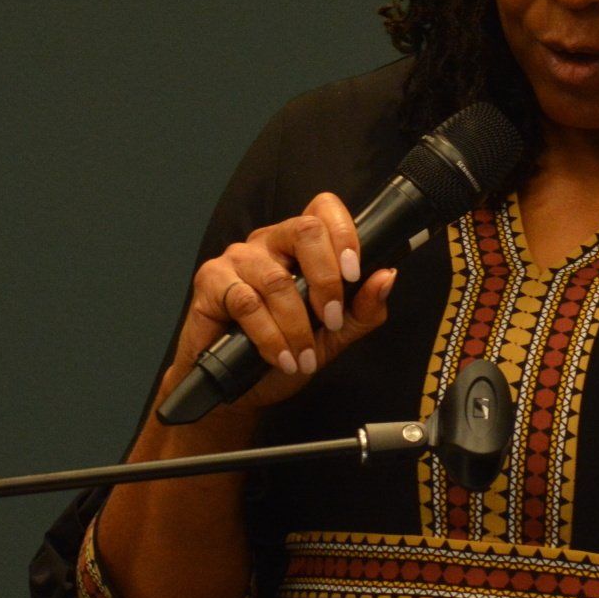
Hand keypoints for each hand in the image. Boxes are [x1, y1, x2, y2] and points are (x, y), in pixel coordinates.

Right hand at [170, 192, 397, 410]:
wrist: (240, 389)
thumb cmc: (287, 352)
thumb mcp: (335, 335)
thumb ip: (363, 308)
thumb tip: (387, 276)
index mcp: (300, 245)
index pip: (324, 208)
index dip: (344, 233)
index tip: (354, 274)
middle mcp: (269, 242)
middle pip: (305, 230)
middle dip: (326, 280)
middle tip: (332, 320)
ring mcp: (238, 257)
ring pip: (277, 278)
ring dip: (297, 325)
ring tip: (305, 356)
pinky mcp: (211, 280)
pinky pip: (247, 303)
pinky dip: (270, 336)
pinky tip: (281, 357)